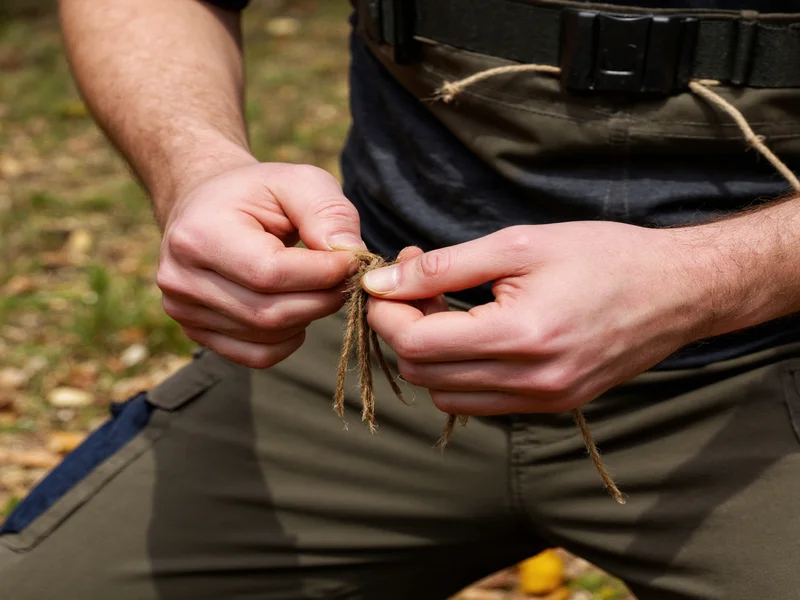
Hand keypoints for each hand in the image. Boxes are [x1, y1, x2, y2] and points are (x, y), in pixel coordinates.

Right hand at [157, 161, 364, 367]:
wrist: (206, 208)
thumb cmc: (257, 193)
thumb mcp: (297, 182)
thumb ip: (328, 212)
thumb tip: (351, 253)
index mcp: (198, 235)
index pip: (270, 273)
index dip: (322, 273)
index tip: (352, 261)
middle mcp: (181, 279)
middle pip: (269, 313)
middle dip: (321, 299)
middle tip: (345, 279)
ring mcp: (184, 311)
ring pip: (268, 337)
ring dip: (308, 316)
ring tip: (319, 286)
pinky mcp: (197, 333)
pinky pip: (258, 355)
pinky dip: (289, 338)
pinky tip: (297, 308)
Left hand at [364, 223, 711, 415]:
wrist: (677, 290)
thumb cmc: (603, 255)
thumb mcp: (518, 244)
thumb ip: (443, 267)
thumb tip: (383, 283)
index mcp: (520, 337)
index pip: (415, 343)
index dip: (387, 311)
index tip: (389, 279)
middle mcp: (530, 383)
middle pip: (422, 373)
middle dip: (403, 327)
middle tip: (419, 282)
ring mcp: (543, 401)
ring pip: (445, 395)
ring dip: (429, 352)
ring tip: (447, 306)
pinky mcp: (552, 406)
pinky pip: (480, 402)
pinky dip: (459, 371)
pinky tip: (474, 331)